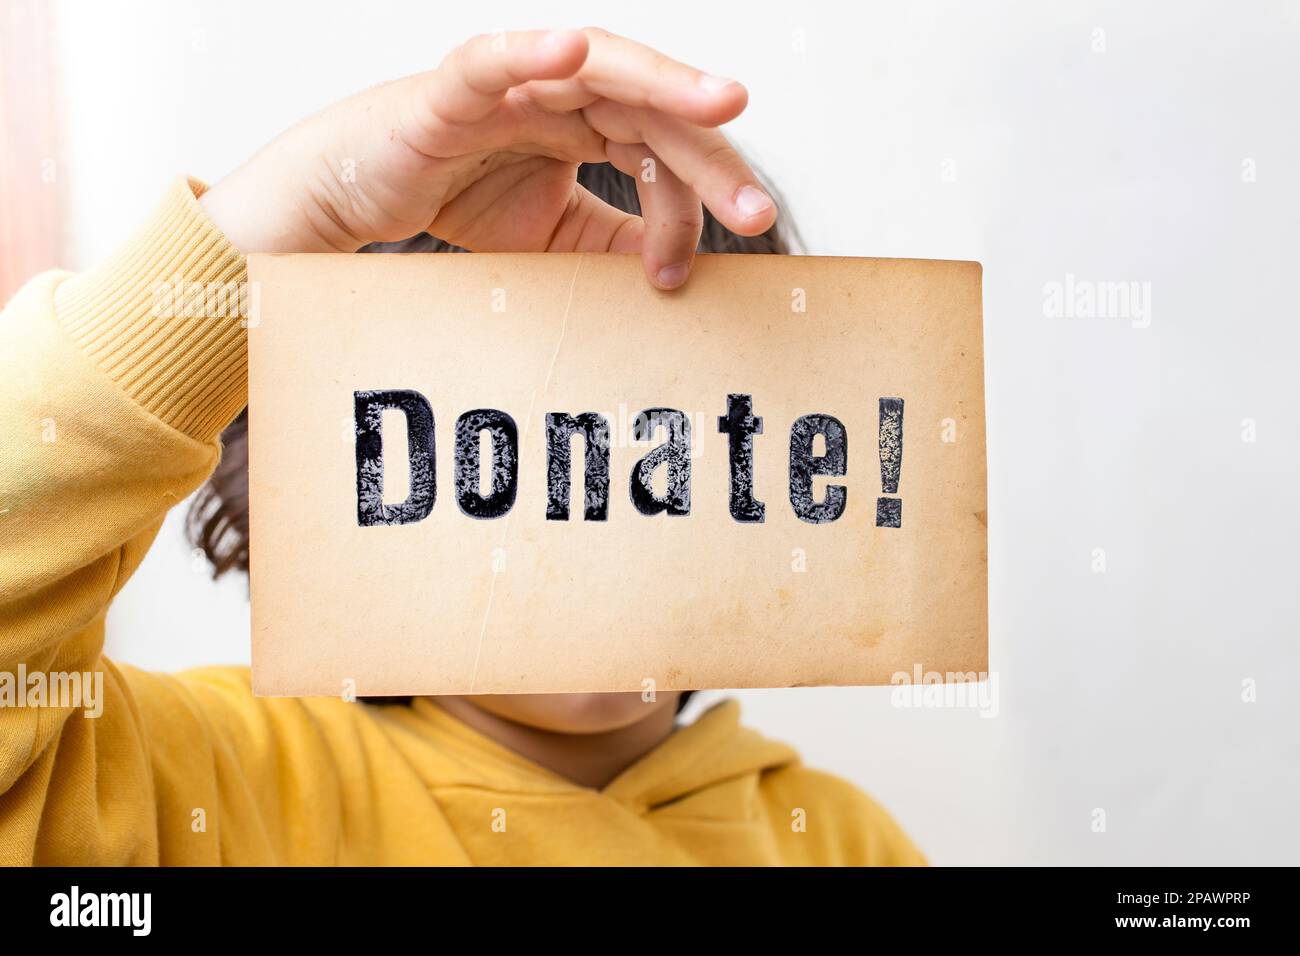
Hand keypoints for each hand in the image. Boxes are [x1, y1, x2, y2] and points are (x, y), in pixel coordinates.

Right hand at [200, 28, 776, 288]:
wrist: (360, 197)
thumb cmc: (455, 196)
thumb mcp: (555, 237)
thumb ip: (613, 241)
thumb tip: (677, 267)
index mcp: (588, 124)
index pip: (663, 149)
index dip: (700, 195)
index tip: (728, 245)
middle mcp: (560, 93)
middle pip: (651, 108)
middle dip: (710, 154)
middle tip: (756, 206)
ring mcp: (512, 83)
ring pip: (597, 69)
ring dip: (661, 82)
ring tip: (719, 101)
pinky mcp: (453, 89)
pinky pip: (493, 62)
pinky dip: (531, 53)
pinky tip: (574, 52)